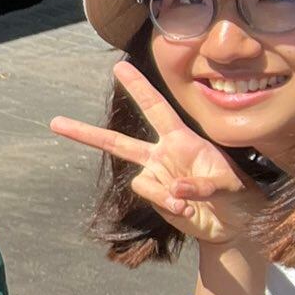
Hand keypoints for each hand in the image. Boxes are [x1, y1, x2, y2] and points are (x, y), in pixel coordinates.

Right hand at [50, 62, 258, 244]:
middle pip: (117, 142)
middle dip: (86, 133)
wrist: (234, 227)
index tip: (119, 67)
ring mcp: (157, 178)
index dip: (139, 88)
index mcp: (182, 140)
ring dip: (161, 193)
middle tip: (54, 123)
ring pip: (140, 180)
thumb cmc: (239, 196)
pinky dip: (167, 204)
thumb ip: (202, 185)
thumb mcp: (229, 186)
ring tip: (187, 205)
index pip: (156, 109)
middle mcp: (163, 155)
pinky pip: (151, 197)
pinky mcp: (156, 198)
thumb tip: (174, 191)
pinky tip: (186, 211)